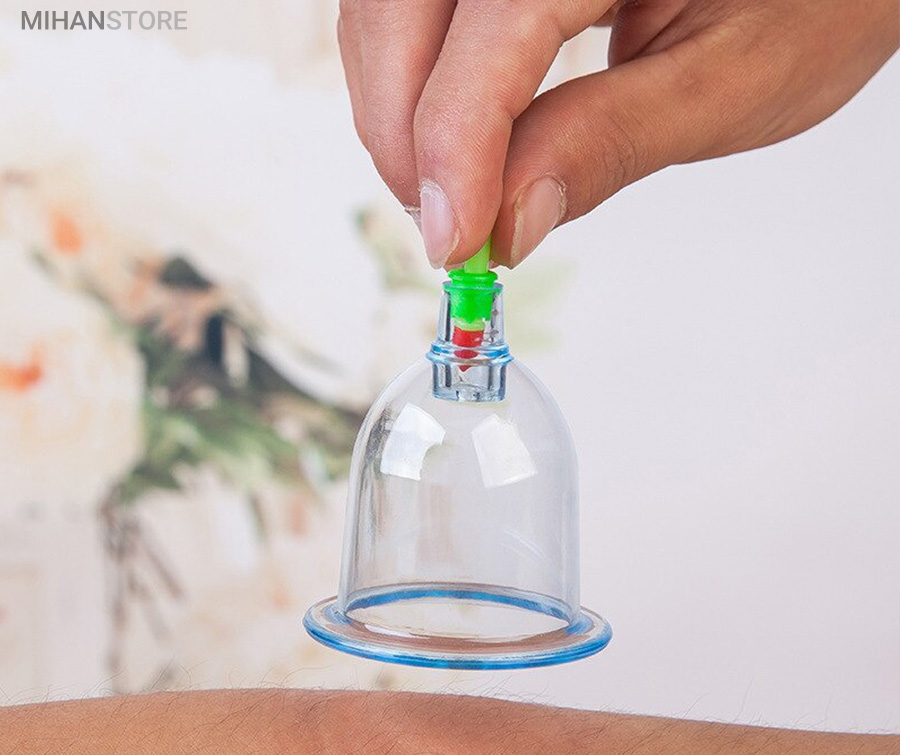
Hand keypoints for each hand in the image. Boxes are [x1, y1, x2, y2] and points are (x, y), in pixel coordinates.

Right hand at [338, 0, 897, 267]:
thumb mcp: (731, 81)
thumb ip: (612, 141)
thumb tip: (510, 219)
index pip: (494, 27)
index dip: (457, 145)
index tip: (457, 244)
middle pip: (399, 12)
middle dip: (403, 138)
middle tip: (450, 230)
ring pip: (385, 14)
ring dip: (397, 116)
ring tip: (455, 195)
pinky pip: (406, 12)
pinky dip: (413, 87)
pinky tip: (452, 141)